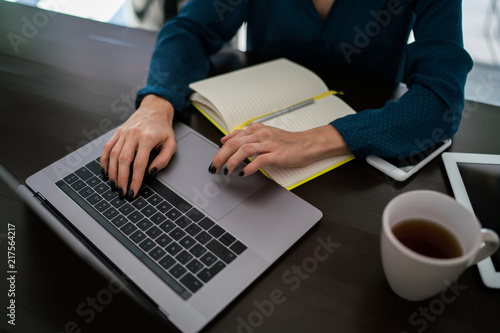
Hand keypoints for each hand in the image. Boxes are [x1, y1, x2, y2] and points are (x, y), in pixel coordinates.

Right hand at [100, 95, 175, 198]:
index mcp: (147, 138)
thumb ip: (163, 159)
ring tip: (114, 185)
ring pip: (113, 155)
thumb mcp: (171, 144)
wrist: (154, 109)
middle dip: (121, 179)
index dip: (136, 180)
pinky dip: (104, 161)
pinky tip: (105, 172)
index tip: (133, 191)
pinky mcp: (117, 132)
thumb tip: (151, 172)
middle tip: (121, 192)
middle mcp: (133, 134)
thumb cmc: (163, 128)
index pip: (139, 164)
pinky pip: (107, 148)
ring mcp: (123, 133)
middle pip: (124, 161)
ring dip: (112, 173)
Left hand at [209, 122, 350, 176]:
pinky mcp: (277, 154)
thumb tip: (225, 139)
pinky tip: (243, 173)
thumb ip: (244, 136)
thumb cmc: (287, 141)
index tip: (213, 161)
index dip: (219, 150)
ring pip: (244, 150)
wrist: (308, 143)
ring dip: (232, 162)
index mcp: (256, 129)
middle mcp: (261, 134)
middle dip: (221, 157)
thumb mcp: (263, 134)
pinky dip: (249, 167)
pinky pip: (260, 160)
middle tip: (214, 168)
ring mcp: (269, 143)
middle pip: (234, 144)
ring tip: (226, 171)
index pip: (232, 139)